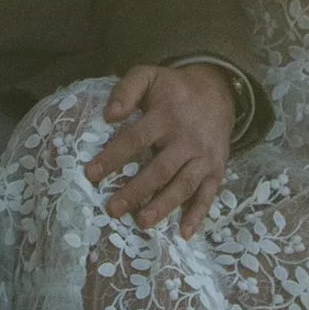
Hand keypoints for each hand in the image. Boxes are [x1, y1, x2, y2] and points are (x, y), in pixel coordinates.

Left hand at [88, 60, 235, 234]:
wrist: (218, 92)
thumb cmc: (174, 89)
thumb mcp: (149, 76)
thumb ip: (127, 89)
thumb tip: (109, 115)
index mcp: (166, 116)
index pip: (136, 139)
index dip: (114, 156)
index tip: (91, 174)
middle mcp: (186, 138)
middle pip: (159, 169)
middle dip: (135, 191)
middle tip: (112, 209)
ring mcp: (204, 157)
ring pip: (183, 185)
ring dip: (163, 206)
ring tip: (141, 222)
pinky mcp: (217, 169)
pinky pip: (209, 195)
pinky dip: (198, 214)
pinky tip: (184, 233)